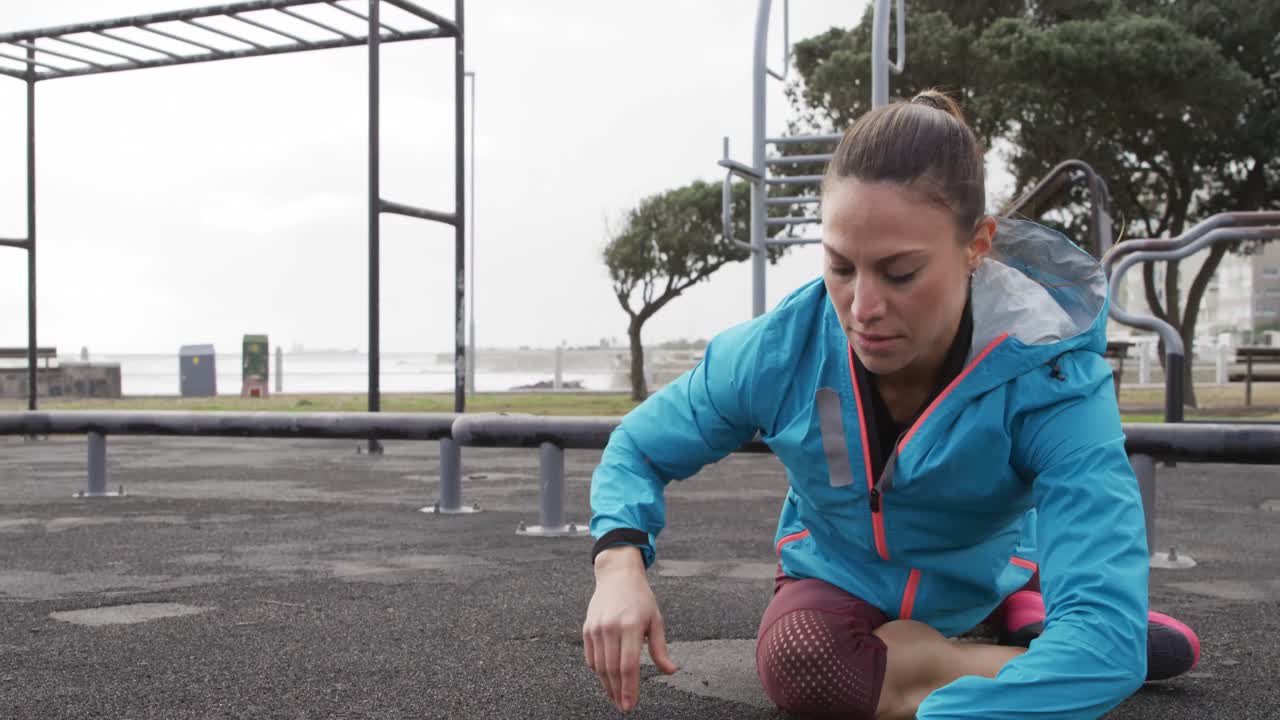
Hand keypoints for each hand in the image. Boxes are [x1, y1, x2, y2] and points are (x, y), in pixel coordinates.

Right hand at [583, 547, 678, 712]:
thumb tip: (670, 671)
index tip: (630, 705)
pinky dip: (597, 670)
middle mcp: (611, 627)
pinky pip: (591, 656)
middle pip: (612, 669)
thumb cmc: (641, 598)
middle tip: (623, 707)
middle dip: (618, 692)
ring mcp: (597, 628)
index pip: (628, 665)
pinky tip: (606, 678)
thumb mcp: (656, 620)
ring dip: (607, 685)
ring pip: (599, 666)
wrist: (617, 575)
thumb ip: (660, 648)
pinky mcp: (587, 628)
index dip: (629, 688)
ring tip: (615, 697)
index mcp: (632, 626)